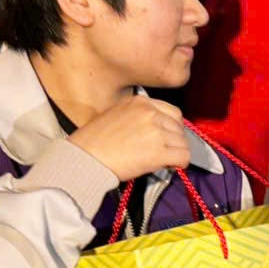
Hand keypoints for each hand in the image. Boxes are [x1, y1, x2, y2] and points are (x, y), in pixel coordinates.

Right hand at [68, 95, 190, 180]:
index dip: (170, 128)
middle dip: (173, 141)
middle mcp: (150, 113)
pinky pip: (184, 157)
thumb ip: (139, 116)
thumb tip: (159, 128)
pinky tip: (167, 166)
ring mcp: (156, 131)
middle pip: (179, 128)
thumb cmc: (94, 141)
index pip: (173, 112)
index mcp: (140, 102)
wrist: (84, 158)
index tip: (164, 138)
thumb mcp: (116, 114)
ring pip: (183, 143)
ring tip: (159, 160)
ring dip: (175, 153)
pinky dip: (179, 163)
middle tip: (161, 152)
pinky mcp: (159, 151)